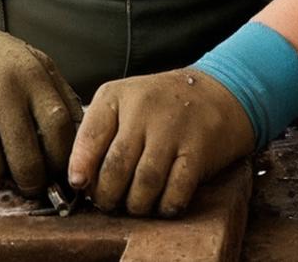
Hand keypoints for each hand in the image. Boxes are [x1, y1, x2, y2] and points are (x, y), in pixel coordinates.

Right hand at [0, 14, 83, 192]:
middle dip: (30, 180)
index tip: (56, 170)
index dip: (61, 160)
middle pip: (26, 163)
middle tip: (24, 178)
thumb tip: (81, 140)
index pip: (59, 132)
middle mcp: (0, 92)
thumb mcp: (34, 62)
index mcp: (31, 77)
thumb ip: (59, 95)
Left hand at [68, 68, 255, 216]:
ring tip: (134, 205)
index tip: (80, 185)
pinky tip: (161, 204)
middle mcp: (144, 109)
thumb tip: (78, 181)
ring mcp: (173, 129)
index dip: (81, 168)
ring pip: (144, 185)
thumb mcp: (124, 102)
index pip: (89, 137)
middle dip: (107, 196)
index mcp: (117, 96)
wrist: (219, 90)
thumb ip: (98, 133)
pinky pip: (175, 192)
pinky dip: (164, 207)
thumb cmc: (162, 104)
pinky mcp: (198, 150)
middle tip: (110, 203)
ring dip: (135, 206)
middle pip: (115, 168)